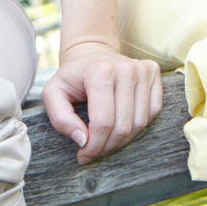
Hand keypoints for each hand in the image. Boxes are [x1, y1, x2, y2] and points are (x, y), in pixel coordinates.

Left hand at [42, 39, 163, 164]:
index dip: (94, 145)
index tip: (84, 154)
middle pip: (123, 126)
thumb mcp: (53, 95)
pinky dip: (138, 125)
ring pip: (140, 122)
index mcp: (99, 71)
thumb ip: (61, 119)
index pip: (103, 122)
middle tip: (95, 151)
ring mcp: (142, 69)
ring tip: (107, 139)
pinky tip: (122, 123)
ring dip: (123, 139)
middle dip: (107, 146)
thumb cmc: (72, 77)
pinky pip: (153, 111)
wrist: (91, 51)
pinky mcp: (153, 72)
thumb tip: (82, 140)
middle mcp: (125, 69)